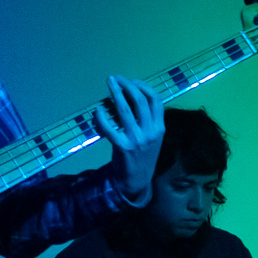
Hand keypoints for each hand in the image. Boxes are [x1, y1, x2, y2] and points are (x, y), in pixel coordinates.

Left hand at [96, 75, 164, 204]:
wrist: (137, 179)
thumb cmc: (143, 155)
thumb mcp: (152, 137)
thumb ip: (146, 120)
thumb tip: (131, 97)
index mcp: (159, 128)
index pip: (156, 101)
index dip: (144, 87)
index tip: (133, 81)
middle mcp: (150, 132)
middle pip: (140, 101)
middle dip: (128, 85)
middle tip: (116, 78)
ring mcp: (137, 139)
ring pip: (125, 110)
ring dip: (116, 92)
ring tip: (110, 83)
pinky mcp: (122, 147)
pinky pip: (110, 127)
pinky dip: (102, 116)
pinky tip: (98, 110)